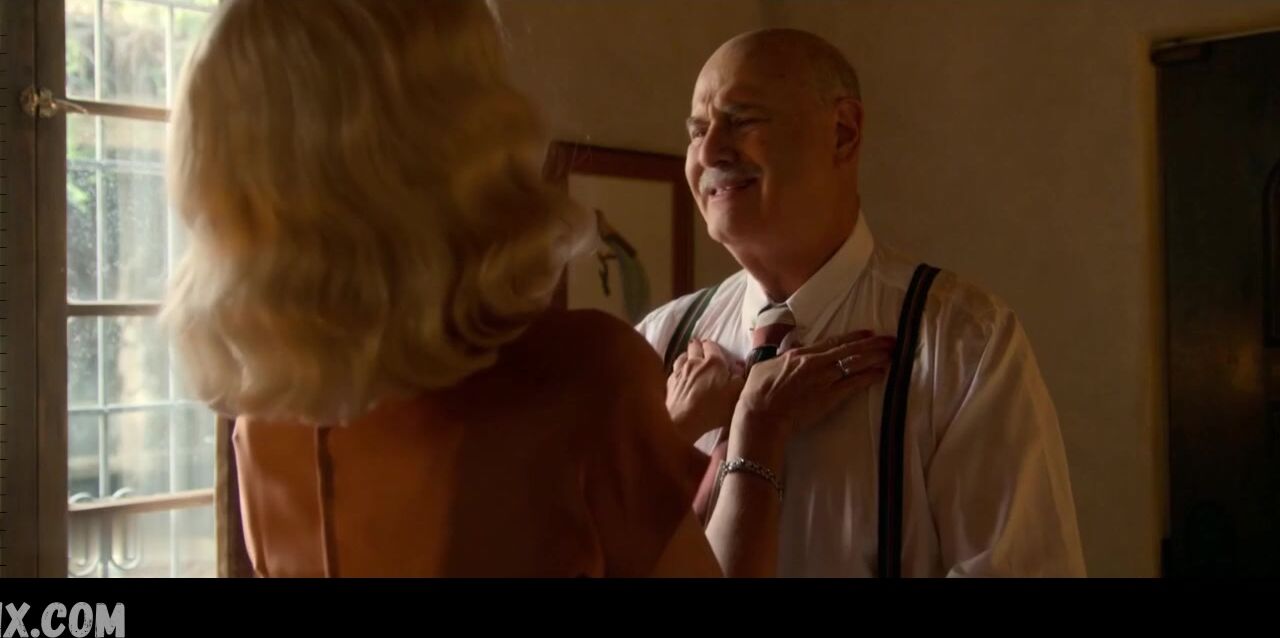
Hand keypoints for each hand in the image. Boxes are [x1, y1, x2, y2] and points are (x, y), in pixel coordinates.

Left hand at [666, 339, 745, 444]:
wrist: (683, 420)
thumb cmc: (714, 408)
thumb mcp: (736, 394)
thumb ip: (739, 378)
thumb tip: (737, 367)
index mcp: (714, 362)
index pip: (713, 346)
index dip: (714, 347)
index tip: (716, 351)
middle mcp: (695, 361)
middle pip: (695, 346)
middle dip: (699, 346)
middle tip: (703, 351)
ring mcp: (680, 370)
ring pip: (683, 356)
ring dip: (687, 356)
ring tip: (691, 360)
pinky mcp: (670, 382)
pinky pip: (675, 369)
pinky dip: (679, 369)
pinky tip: (681, 375)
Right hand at [732, 330, 894, 455]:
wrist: (761, 416)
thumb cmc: (757, 394)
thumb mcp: (765, 368)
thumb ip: (782, 358)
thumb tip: (791, 353)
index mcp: (800, 355)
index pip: (832, 342)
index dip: (852, 337)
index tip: (868, 332)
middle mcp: (816, 363)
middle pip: (849, 350)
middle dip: (872, 344)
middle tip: (891, 339)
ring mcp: (824, 380)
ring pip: (856, 364)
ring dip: (876, 357)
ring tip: (892, 353)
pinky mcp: (830, 398)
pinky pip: (854, 384)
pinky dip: (869, 377)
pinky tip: (882, 373)